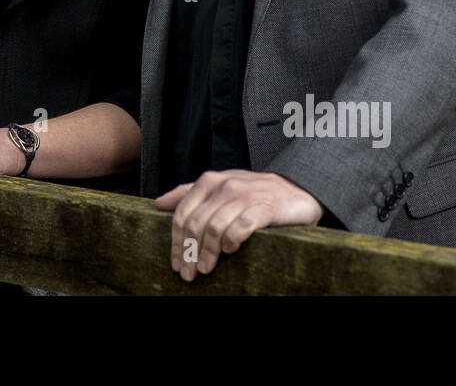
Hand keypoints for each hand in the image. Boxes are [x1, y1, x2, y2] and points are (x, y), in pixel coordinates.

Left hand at [155, 170, 322, 281]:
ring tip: (206, 269)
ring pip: (215, 227)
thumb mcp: (219, 187)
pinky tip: (229, 251)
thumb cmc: (253, 192)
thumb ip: (189, 193)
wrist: (296, 188)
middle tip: (188, 274)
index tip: (176, 264)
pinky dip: (232, 240)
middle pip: (196, 224)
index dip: (176, 241)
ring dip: (207, 253)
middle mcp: (224, 186)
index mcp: (209, 181)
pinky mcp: (265, 207)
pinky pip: (241, 226)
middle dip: (189, 252)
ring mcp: (245, 195)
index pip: (183, 213)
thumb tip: (159, 204)